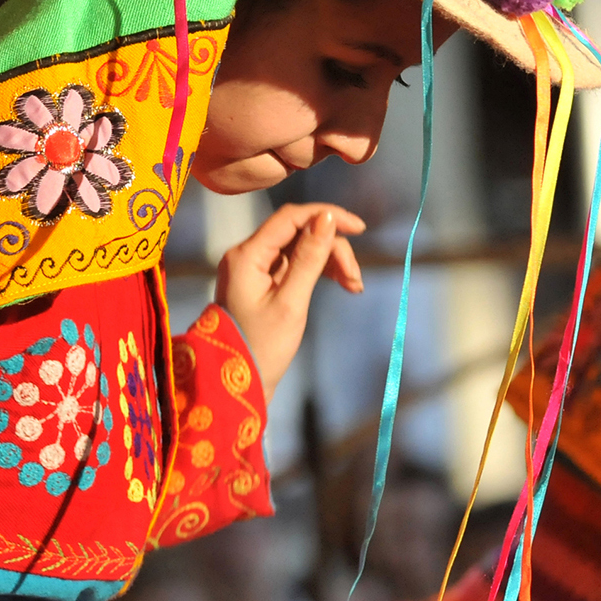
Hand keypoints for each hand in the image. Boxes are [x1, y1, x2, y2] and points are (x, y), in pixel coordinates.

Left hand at [214, 201, 364, 399]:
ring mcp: (253, 267)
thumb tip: (328, 217)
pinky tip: (341, 283)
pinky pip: (295, 262)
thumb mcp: (291, 303)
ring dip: (329, 260)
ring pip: (300, 246)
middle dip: (332, 248)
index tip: (360, 228)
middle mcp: (246, 255)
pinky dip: (318, 270)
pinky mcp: (262, 280)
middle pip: (298, 232)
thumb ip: (309, 258)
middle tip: (355, 279)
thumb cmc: (262, 349)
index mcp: (246, 256)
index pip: (290, 218)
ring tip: (353, 286)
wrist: (240, 384)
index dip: (328, 215)